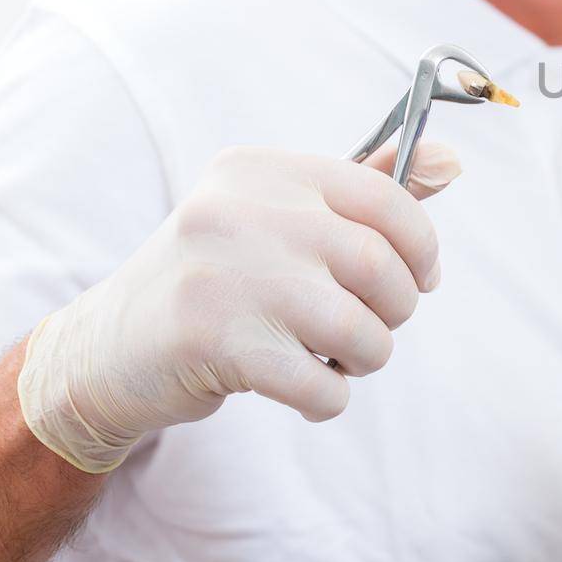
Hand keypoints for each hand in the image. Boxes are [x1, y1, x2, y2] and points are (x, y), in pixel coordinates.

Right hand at [15, 142, 460, 473]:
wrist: (108, 348)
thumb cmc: (222, 278)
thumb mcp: (281, 216)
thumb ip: (367, 190)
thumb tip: (452, 162)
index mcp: (262, 170)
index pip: (383, 196)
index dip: (421, 245)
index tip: (421, 276)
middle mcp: (239, 211)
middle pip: (377, 264)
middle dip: (397, 307)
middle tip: (376, 325)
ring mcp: (223, 275)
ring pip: (356, 327)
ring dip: (368, 356)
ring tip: (342, 360)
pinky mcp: (212, 343)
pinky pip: (319, 384)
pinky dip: (330, 399)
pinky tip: (311, 391)